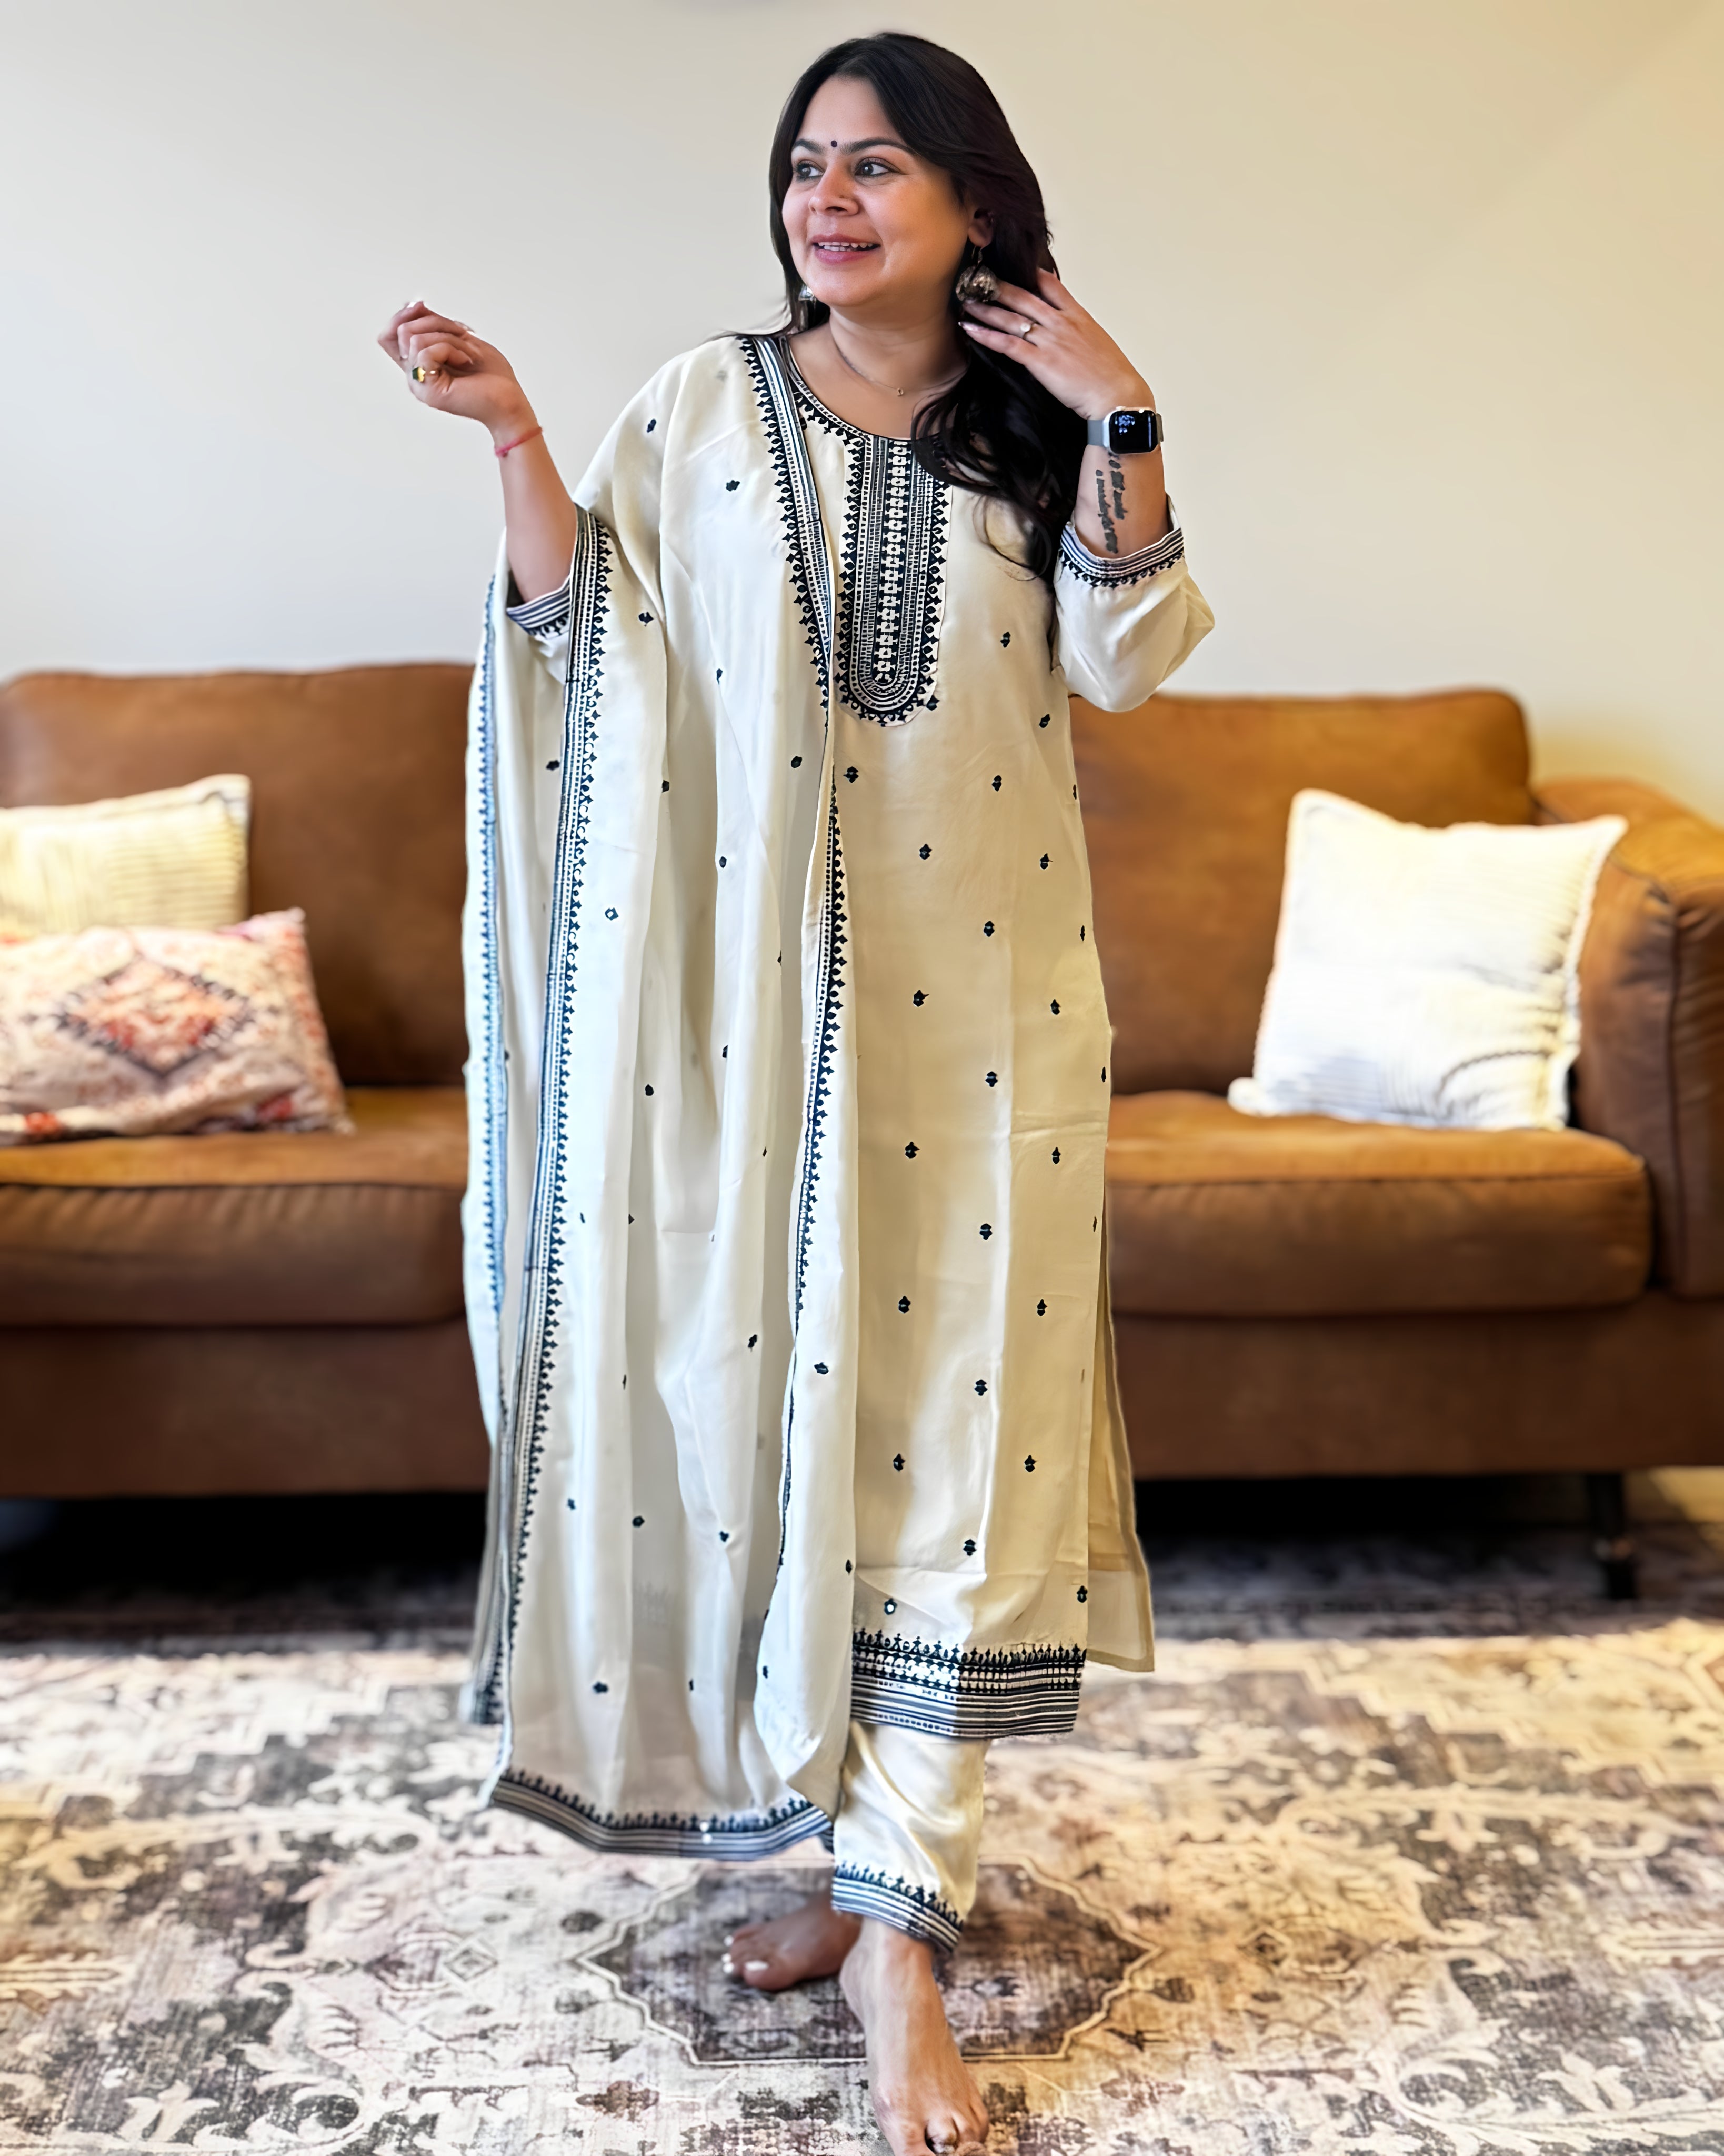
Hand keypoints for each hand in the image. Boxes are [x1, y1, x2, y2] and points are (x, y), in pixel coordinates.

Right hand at [376, 300, 534, 442]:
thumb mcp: (459, 338)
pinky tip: (467, 362)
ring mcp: (419, 385)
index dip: (402, 316)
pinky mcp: (428, 391)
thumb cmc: (492, 375)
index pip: (389, 336)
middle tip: (464, 335)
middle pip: (402, 331)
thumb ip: (433, 325)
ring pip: (414, 338)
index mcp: (420, 365)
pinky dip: (452, 349)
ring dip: (450, 338)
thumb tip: (412, 305)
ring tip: (469, 355)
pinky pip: (426, 351)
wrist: (510, 402)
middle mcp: (415, 376)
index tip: (422, 305)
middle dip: (436, 322)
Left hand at [960, 270, 1151, 420]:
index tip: (1016, 267)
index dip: (1031, 274)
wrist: (1116, 395)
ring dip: (986, 308)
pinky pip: (1008, 344)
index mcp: (1077, 316)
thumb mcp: (1097, 344)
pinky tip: (971, 328)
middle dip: (999, 286)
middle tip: (979, 279)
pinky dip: (987, 335)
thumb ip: (1078, 335)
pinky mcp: (1041, 361)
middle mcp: (1061, 323)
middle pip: (1024, 297)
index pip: (1052, 285)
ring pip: (1011, 318)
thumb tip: (1067, 339)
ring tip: (967, 301)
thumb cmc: (1110, 376)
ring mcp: (1050, 340)